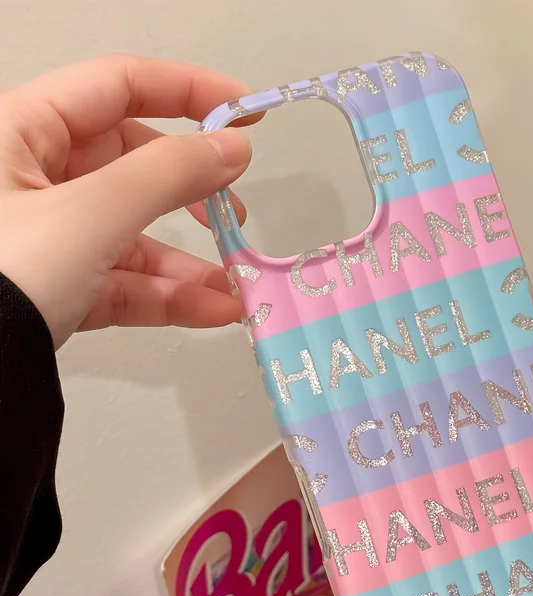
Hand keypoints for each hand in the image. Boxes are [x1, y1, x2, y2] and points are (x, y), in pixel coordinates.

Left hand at [0, 54, 259, 348]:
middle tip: (234, 209)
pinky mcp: (57, 286)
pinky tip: (213, 309)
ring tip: (236, 284)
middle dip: (193, 194)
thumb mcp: (88, 216)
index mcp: (21, 130)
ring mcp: (46, 235)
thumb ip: (166, 175)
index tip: (246, 113)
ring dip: (189, 264)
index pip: (119, 86)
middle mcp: (31, 176)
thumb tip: (231, 147)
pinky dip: (168, 295)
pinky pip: (122, 280)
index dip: (189, 91)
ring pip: (133, 234)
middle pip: (134, 165)